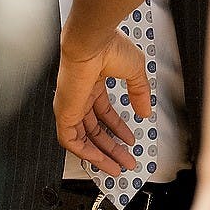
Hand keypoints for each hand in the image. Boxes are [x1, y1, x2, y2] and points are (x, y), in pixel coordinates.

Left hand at [54, 27, 151, 172]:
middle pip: (95, 129)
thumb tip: (145, 112)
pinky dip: (85, 153)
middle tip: (125, 161)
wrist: (92, 41)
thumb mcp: (135, 72)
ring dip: (101, 155)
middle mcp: (81, 95)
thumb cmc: (108, 46)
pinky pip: (71, 140)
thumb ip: (140, 94)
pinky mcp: (64, 113)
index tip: (130, 141)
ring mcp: (71, 105)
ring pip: (83, 139)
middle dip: (112, 147)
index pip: (104, 113)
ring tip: (117, 168)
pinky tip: (100, 160)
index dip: (118, 129)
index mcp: (94, 83)